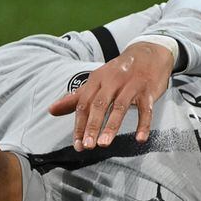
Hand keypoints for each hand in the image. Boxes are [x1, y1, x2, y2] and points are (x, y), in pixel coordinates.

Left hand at [47, 41, 173, 148]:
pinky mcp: (148, 91)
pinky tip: (140, 138)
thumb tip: (52, 110)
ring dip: (111, 126)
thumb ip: (76, 97)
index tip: (77, 143)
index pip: (84, 104)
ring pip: (119, 107)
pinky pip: (146, 110)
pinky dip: (143, 125)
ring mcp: (131, 85)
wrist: (149, 54)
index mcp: (97, 79)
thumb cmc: (121, 72)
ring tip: (104, 144)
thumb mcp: (97, 80)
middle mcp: (112, 81)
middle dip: (92, 126)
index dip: (80, 125)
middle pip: (99, 105)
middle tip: (87, 146)